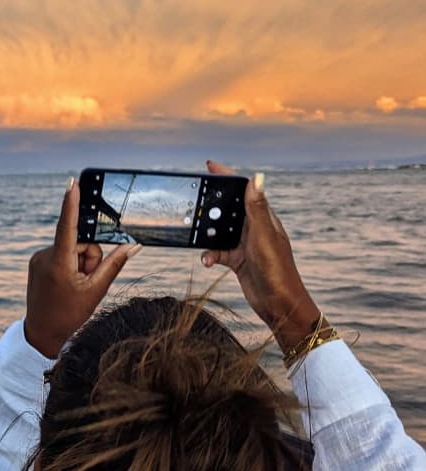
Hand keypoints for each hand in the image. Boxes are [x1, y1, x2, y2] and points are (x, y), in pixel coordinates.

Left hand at [25, 179, 140, 358]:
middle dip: (90, 258)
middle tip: (86, 281)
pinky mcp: (37, 262)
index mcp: (58, 262)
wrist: (42, 334)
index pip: (68, 225)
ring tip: (75, 286)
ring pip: (72, 248)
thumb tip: (133, 245)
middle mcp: (45, 255)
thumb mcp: (96, 290)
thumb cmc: (70, 316)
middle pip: (81, 242)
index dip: (71, 202)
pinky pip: (62, 254)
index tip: (72, 183)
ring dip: (80, 263)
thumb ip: (114, 264)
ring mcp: (39, 258)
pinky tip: (67, 283)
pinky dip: (70, 265)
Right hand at [200, 160, 319, 350]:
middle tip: (192, 204)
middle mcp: (253, 228)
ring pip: (218, 231)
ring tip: (196, 236)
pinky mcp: (236, 260)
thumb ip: (257, 208)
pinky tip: (207, 262)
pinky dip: (209, 255)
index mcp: (263, 218)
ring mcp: (244, 244)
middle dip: (210, 207)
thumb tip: (257, 177)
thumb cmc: (277, 269)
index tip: (209, 166)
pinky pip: (216, 251)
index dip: (227, 177)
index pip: (244, 190)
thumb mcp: (263, 236)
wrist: (278, 304)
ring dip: (206, 236)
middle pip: (227, 209)